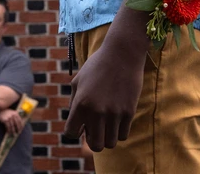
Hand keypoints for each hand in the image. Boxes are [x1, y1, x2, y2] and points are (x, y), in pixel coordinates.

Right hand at [0, 108, 24, 135]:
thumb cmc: (4, 112)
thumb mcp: (10, 112)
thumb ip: (15, 116)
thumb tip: (19, 124)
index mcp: (15, 113)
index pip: (20, 120)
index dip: (21, 126)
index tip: (21, 129)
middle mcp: (13, 115)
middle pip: (17, 123)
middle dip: (18, 129)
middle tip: (18, 133)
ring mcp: (9, 117)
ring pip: (12, 126)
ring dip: (13, 131)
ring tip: (13, 134)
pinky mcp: (5, 120)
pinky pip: (8, 127)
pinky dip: (9, 130)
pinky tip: (9, 132)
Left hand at [64, 36, 143, 151]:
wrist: (121, 54)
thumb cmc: (96, 66)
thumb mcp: (78, 81)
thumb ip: (74, 103)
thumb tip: (77, 125)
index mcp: (80, 103)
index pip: (71, 133)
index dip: (75, 132)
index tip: (80, 126)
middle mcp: (96, 111)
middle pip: (95, 145)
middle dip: (93, 140)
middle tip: (95, 129)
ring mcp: (114, 113)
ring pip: (111, 144)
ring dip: (108, 137)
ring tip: (106, 124)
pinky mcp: (129, 112)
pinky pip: (123, 136)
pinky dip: (119, 132)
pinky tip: (117, 120)